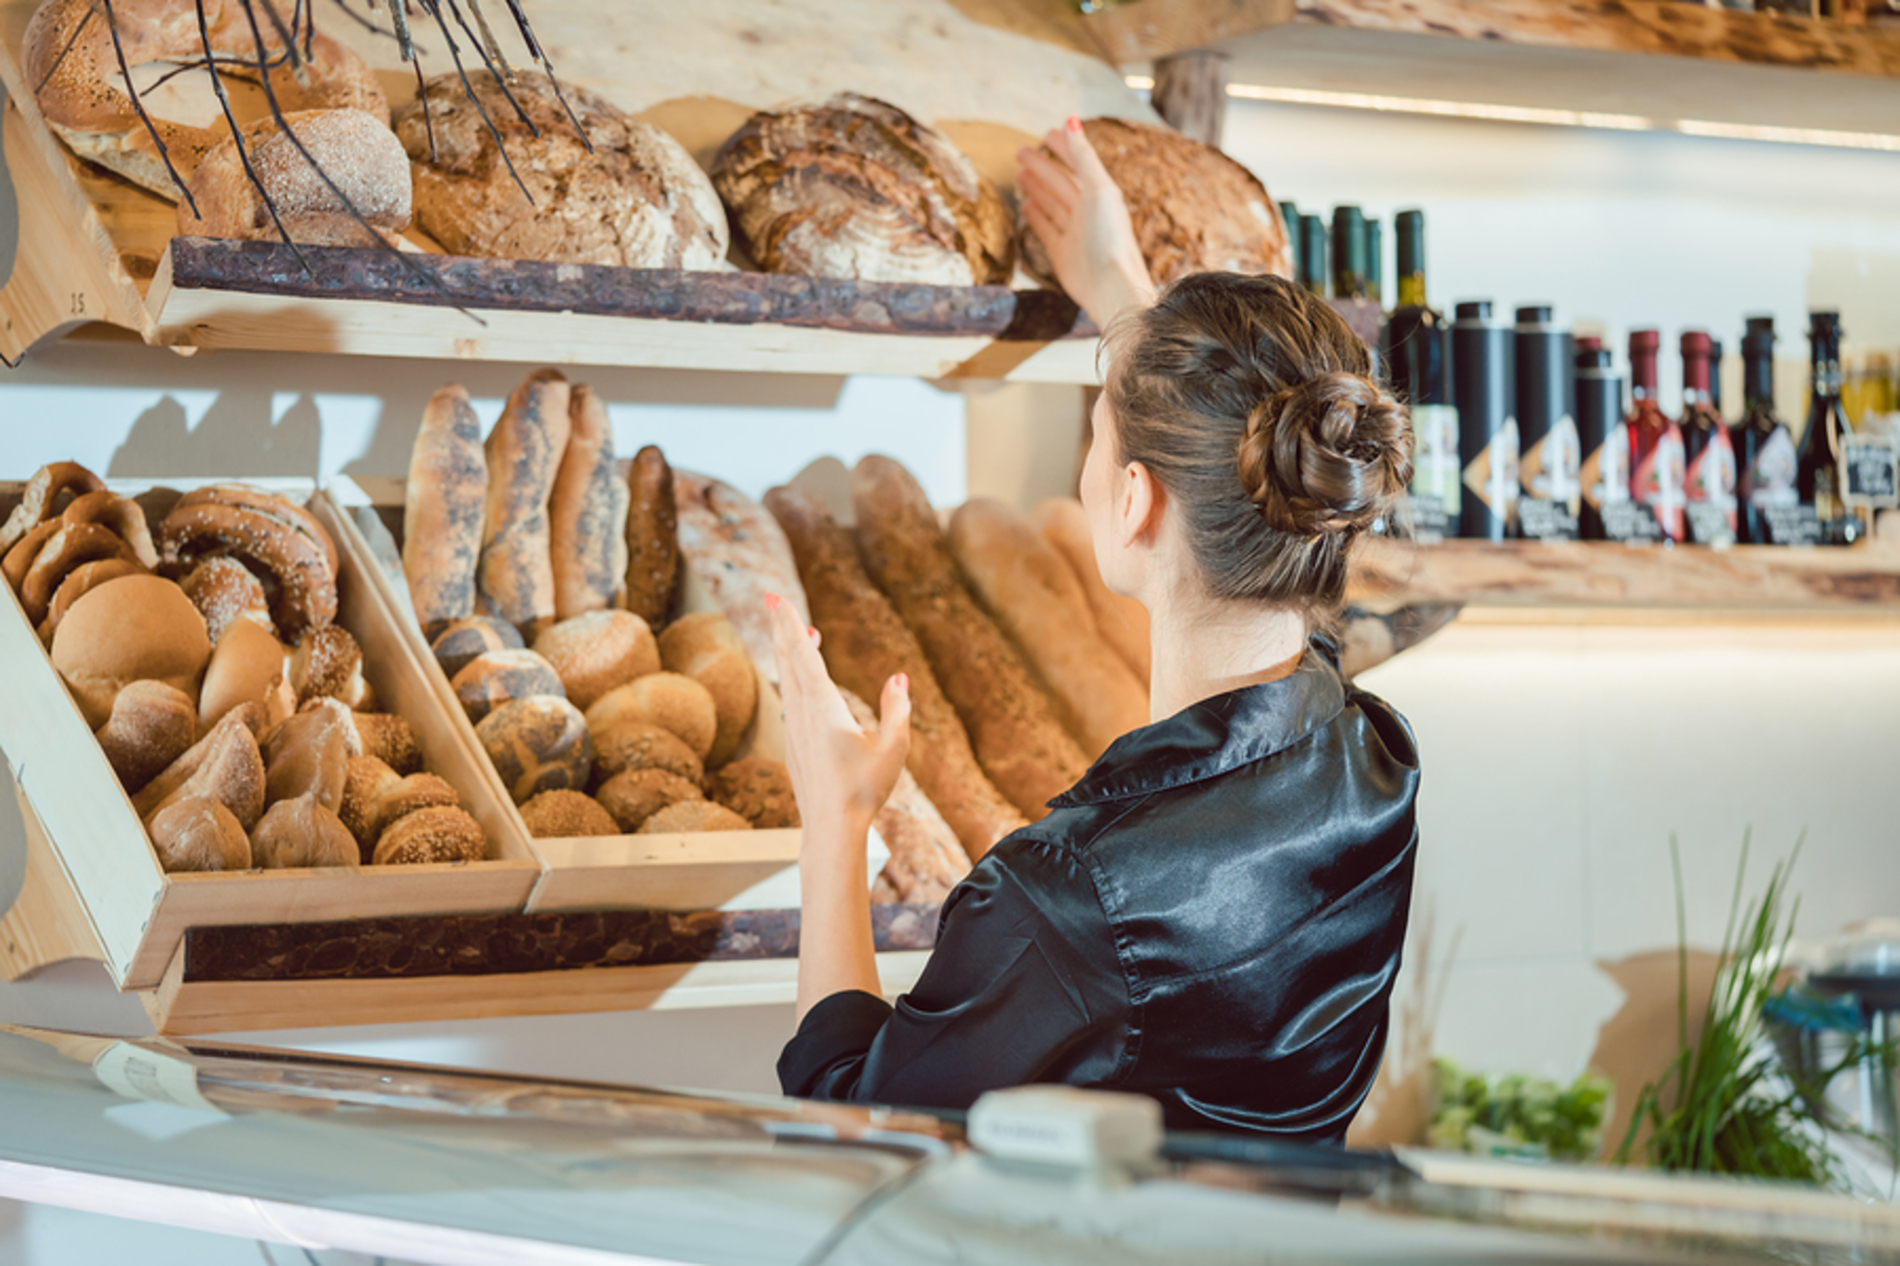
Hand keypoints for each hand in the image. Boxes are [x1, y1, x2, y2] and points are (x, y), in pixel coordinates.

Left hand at [766, 594, 909, 838]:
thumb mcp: (893, 749)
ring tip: (798, 633)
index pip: (803, 654)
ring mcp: (794, 730)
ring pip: (788, 680)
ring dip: (790, 652)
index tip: (776, 597)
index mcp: (823, 707)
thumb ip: (897, 711)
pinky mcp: (794, 746)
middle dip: (782, 627)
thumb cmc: (864, 791)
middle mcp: (802, 713)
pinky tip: (802, 682)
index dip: (790, 623)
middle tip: (771, 599)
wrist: (830, 828)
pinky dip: (795, 679)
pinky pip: (792, 700)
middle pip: (788, 660)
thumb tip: (899, 678)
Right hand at [1017, 117, 1156, 328]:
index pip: (1078, 162)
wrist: (1110, 286)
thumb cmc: (1110, 237)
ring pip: (1051, 204)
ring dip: (1037, 188)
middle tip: (1020, 151)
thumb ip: (1083, 156)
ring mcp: (1074, 233)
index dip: (1063, 146)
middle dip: (1042, 165)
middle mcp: (1087, 212)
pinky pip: (1046, 229)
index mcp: (1100, 193)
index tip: (1047, 133)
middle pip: (1059, 182)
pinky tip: (1026, 206)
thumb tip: (1070, 121)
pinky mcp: (1062, 254)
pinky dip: (1036, 216)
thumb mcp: (1099, 189)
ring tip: (1020, 174)